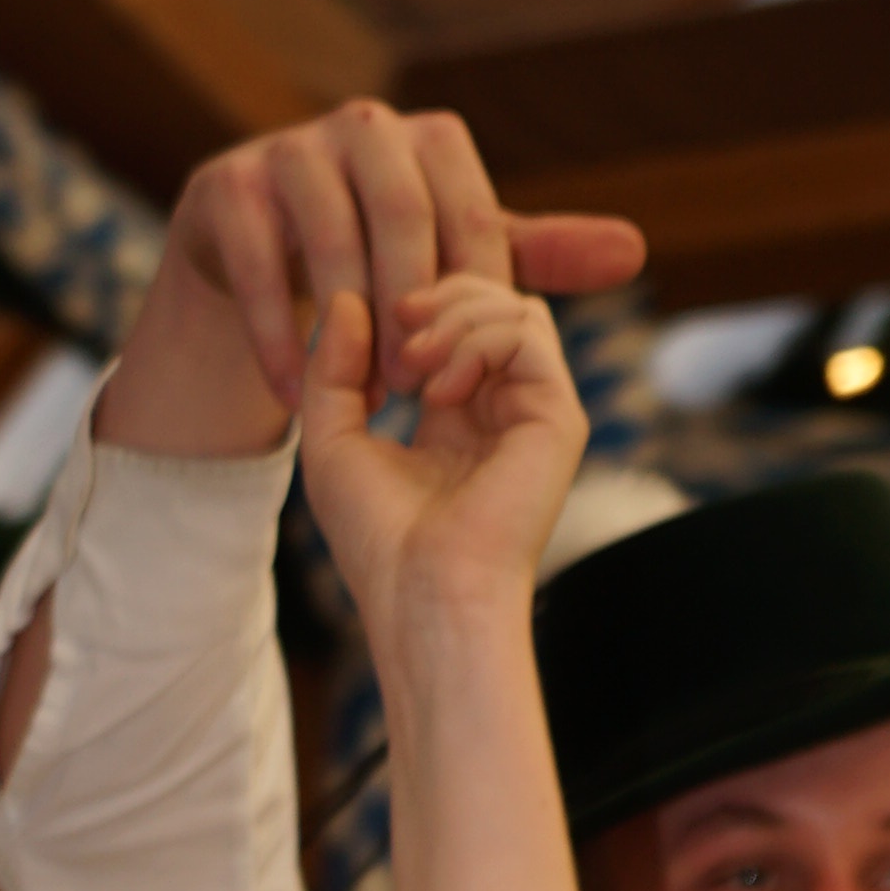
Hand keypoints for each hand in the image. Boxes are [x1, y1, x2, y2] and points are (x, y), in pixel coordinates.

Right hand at [98, 100, 647, 461]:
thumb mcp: (455, 256)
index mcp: (429, 138)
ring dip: (348, 328)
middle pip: (402, 213)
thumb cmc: (373, 253)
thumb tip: (635, 252)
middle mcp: (362, 128)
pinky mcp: (228, 188)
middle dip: (413, 306)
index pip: (470, 213)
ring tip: (366, 397)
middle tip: (420, 387)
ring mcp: (289, 150)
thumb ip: (535, 256)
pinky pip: (261, 268)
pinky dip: (280, 336)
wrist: (252, 252)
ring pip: (328, 239)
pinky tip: (297, 395)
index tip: (473, 369)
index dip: (475, 295)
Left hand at [297, 276, 583, 661]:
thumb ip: (330, 369)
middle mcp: (504, 409)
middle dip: (440, 293)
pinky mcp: (559, 418)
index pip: (458, 320)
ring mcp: (537, 412)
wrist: (424, 597)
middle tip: (395, 321)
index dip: (418, 300)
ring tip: (411, 363)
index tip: (370, 318)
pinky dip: (476, 341)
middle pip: (493, 299)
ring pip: (514, 307)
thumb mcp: (331, 441)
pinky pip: (527, 332)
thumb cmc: (380, 542)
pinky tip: (439, 393)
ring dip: (454, 315)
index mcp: (459, 415)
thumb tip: (344, 298)